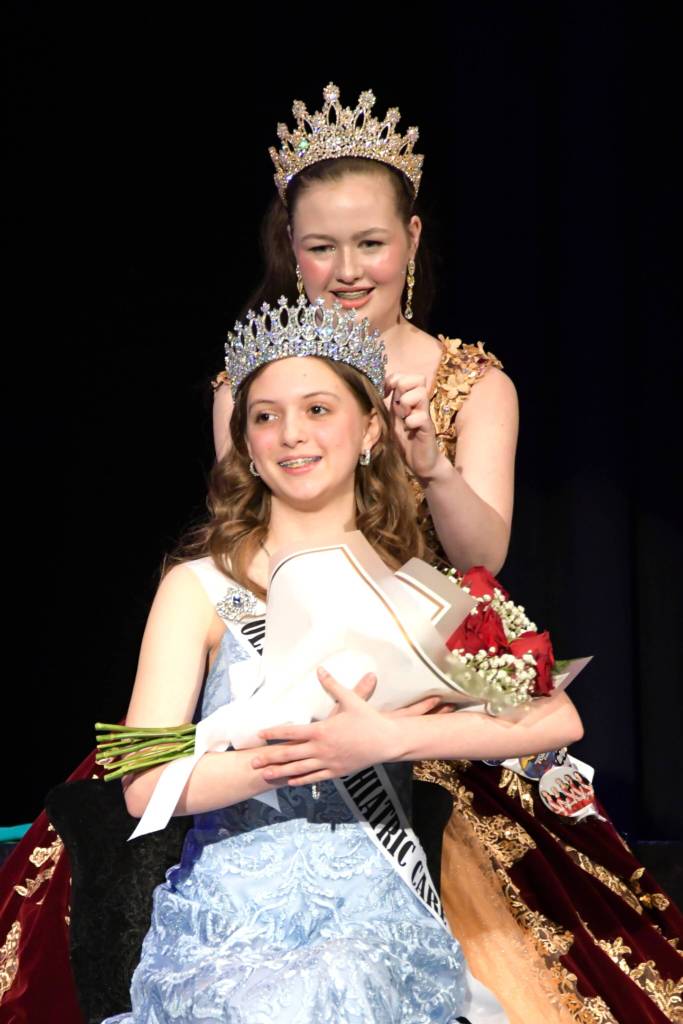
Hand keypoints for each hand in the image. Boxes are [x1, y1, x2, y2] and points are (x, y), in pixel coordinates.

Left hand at [251, 668, 401, 785]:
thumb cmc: (369, 720)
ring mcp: (329, 763)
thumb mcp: (351, 699)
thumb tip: (320, 669)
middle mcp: (322, 749)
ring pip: (299, 769)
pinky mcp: (337, 772)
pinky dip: (301, 779)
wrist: (386, 742)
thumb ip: (333, 685)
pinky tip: (291, 781)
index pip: (292, 732)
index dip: (274, 733)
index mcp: (322, 731)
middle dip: (270, 758)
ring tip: (265, 775)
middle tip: (252, 762)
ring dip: (280, 772)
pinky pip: (315, 777)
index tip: (260, 735)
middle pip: (290, 754)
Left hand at [385, 372, 443, 480]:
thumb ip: (383, 405)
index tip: (385, 392)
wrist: (418, 463)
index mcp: (406, 400)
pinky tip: (408, 429)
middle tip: (397, 403)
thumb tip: (372, 390)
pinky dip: (412, 421)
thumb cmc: (402, 442)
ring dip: (407, 403)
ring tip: (402, 416)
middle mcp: (417, 404)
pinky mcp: (428, 429)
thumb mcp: (389, 420)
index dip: (393, 379)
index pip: (405, 376)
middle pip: (418, 378)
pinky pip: (422, 417)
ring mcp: (424, 415)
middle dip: (403, 387)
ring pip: (421, 393)